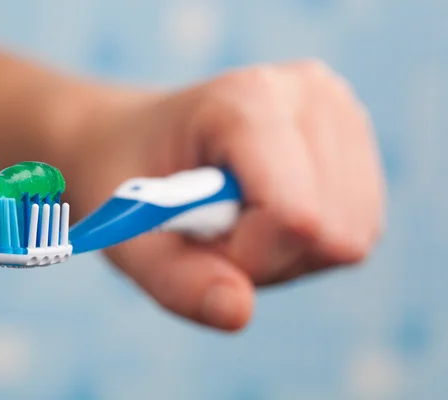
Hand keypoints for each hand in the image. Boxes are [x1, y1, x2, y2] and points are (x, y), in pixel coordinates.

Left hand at [65, 60, 384, 330]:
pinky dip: (310, 245)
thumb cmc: (134, 182)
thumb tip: (239, 311)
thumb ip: (178, 280)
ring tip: (240, 217)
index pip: (293, 215)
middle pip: (331, 234)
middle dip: (267, 257)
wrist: (143, 139)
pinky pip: (358, 232)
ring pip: (352, 237)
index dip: (245, 255)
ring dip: (289, 253)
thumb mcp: (130, 237)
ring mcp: (342, 116)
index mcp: (248, 100)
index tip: (198, 236)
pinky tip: (270, 213)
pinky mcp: (358, 145)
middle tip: (215, 226)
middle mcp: (311, 94)